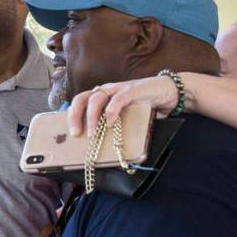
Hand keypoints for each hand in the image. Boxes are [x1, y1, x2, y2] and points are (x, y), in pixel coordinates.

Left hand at [66, 76, 181, 137]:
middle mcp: (106, 90)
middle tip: (75, 134)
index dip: (71, 116)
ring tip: (93, 134)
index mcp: (101, 96)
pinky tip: (110, 123)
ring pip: (96, 98)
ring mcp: (119, 88)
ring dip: (91, 117)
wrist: (168, 92)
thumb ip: (112, 126)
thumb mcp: (124, 117)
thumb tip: (99, 147)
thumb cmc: (144, 107)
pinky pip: (118, 99)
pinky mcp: (133, 90)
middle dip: (74, 116)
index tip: (68, 133)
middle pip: (81, 98)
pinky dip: (111, 111)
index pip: (79, 102)